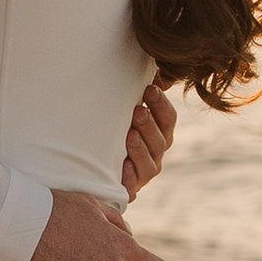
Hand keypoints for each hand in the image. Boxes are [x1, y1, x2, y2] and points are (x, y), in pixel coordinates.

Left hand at [121, 76, 176, 200]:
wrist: (93, 166)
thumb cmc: (114, 129)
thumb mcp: (125, 109)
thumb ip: (142, 93)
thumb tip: (155, 69)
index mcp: (160, 133)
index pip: (168, 118)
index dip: (161, 105)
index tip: (149, 90)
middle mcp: (155, 154)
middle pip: (160, 141)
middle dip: (149, 125)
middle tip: (137, 111)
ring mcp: (143, 174)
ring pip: (149, 164)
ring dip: (140, 149)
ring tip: (129, 136)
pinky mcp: (129, 190)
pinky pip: (132, 188)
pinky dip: (129, 179)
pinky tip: (123, 168)